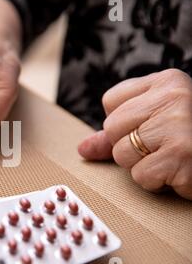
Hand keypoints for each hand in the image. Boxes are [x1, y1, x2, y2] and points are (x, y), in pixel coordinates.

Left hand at [78, 69, 191, 199]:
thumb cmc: (191, 135)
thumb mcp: (158, 119)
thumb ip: (118, 131)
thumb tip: (82, 149)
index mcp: (166, 81)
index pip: (110, 101)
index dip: (124, 122)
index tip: (150, 126)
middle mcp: (173, 97)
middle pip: (112, 128)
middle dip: (131, 145)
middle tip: (163, 145)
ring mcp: (178, 126)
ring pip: (122, 155)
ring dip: (145, 166)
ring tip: (172, 158)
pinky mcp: (181, 155)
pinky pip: (142, 176)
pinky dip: (159, 182)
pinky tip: (180, 171)